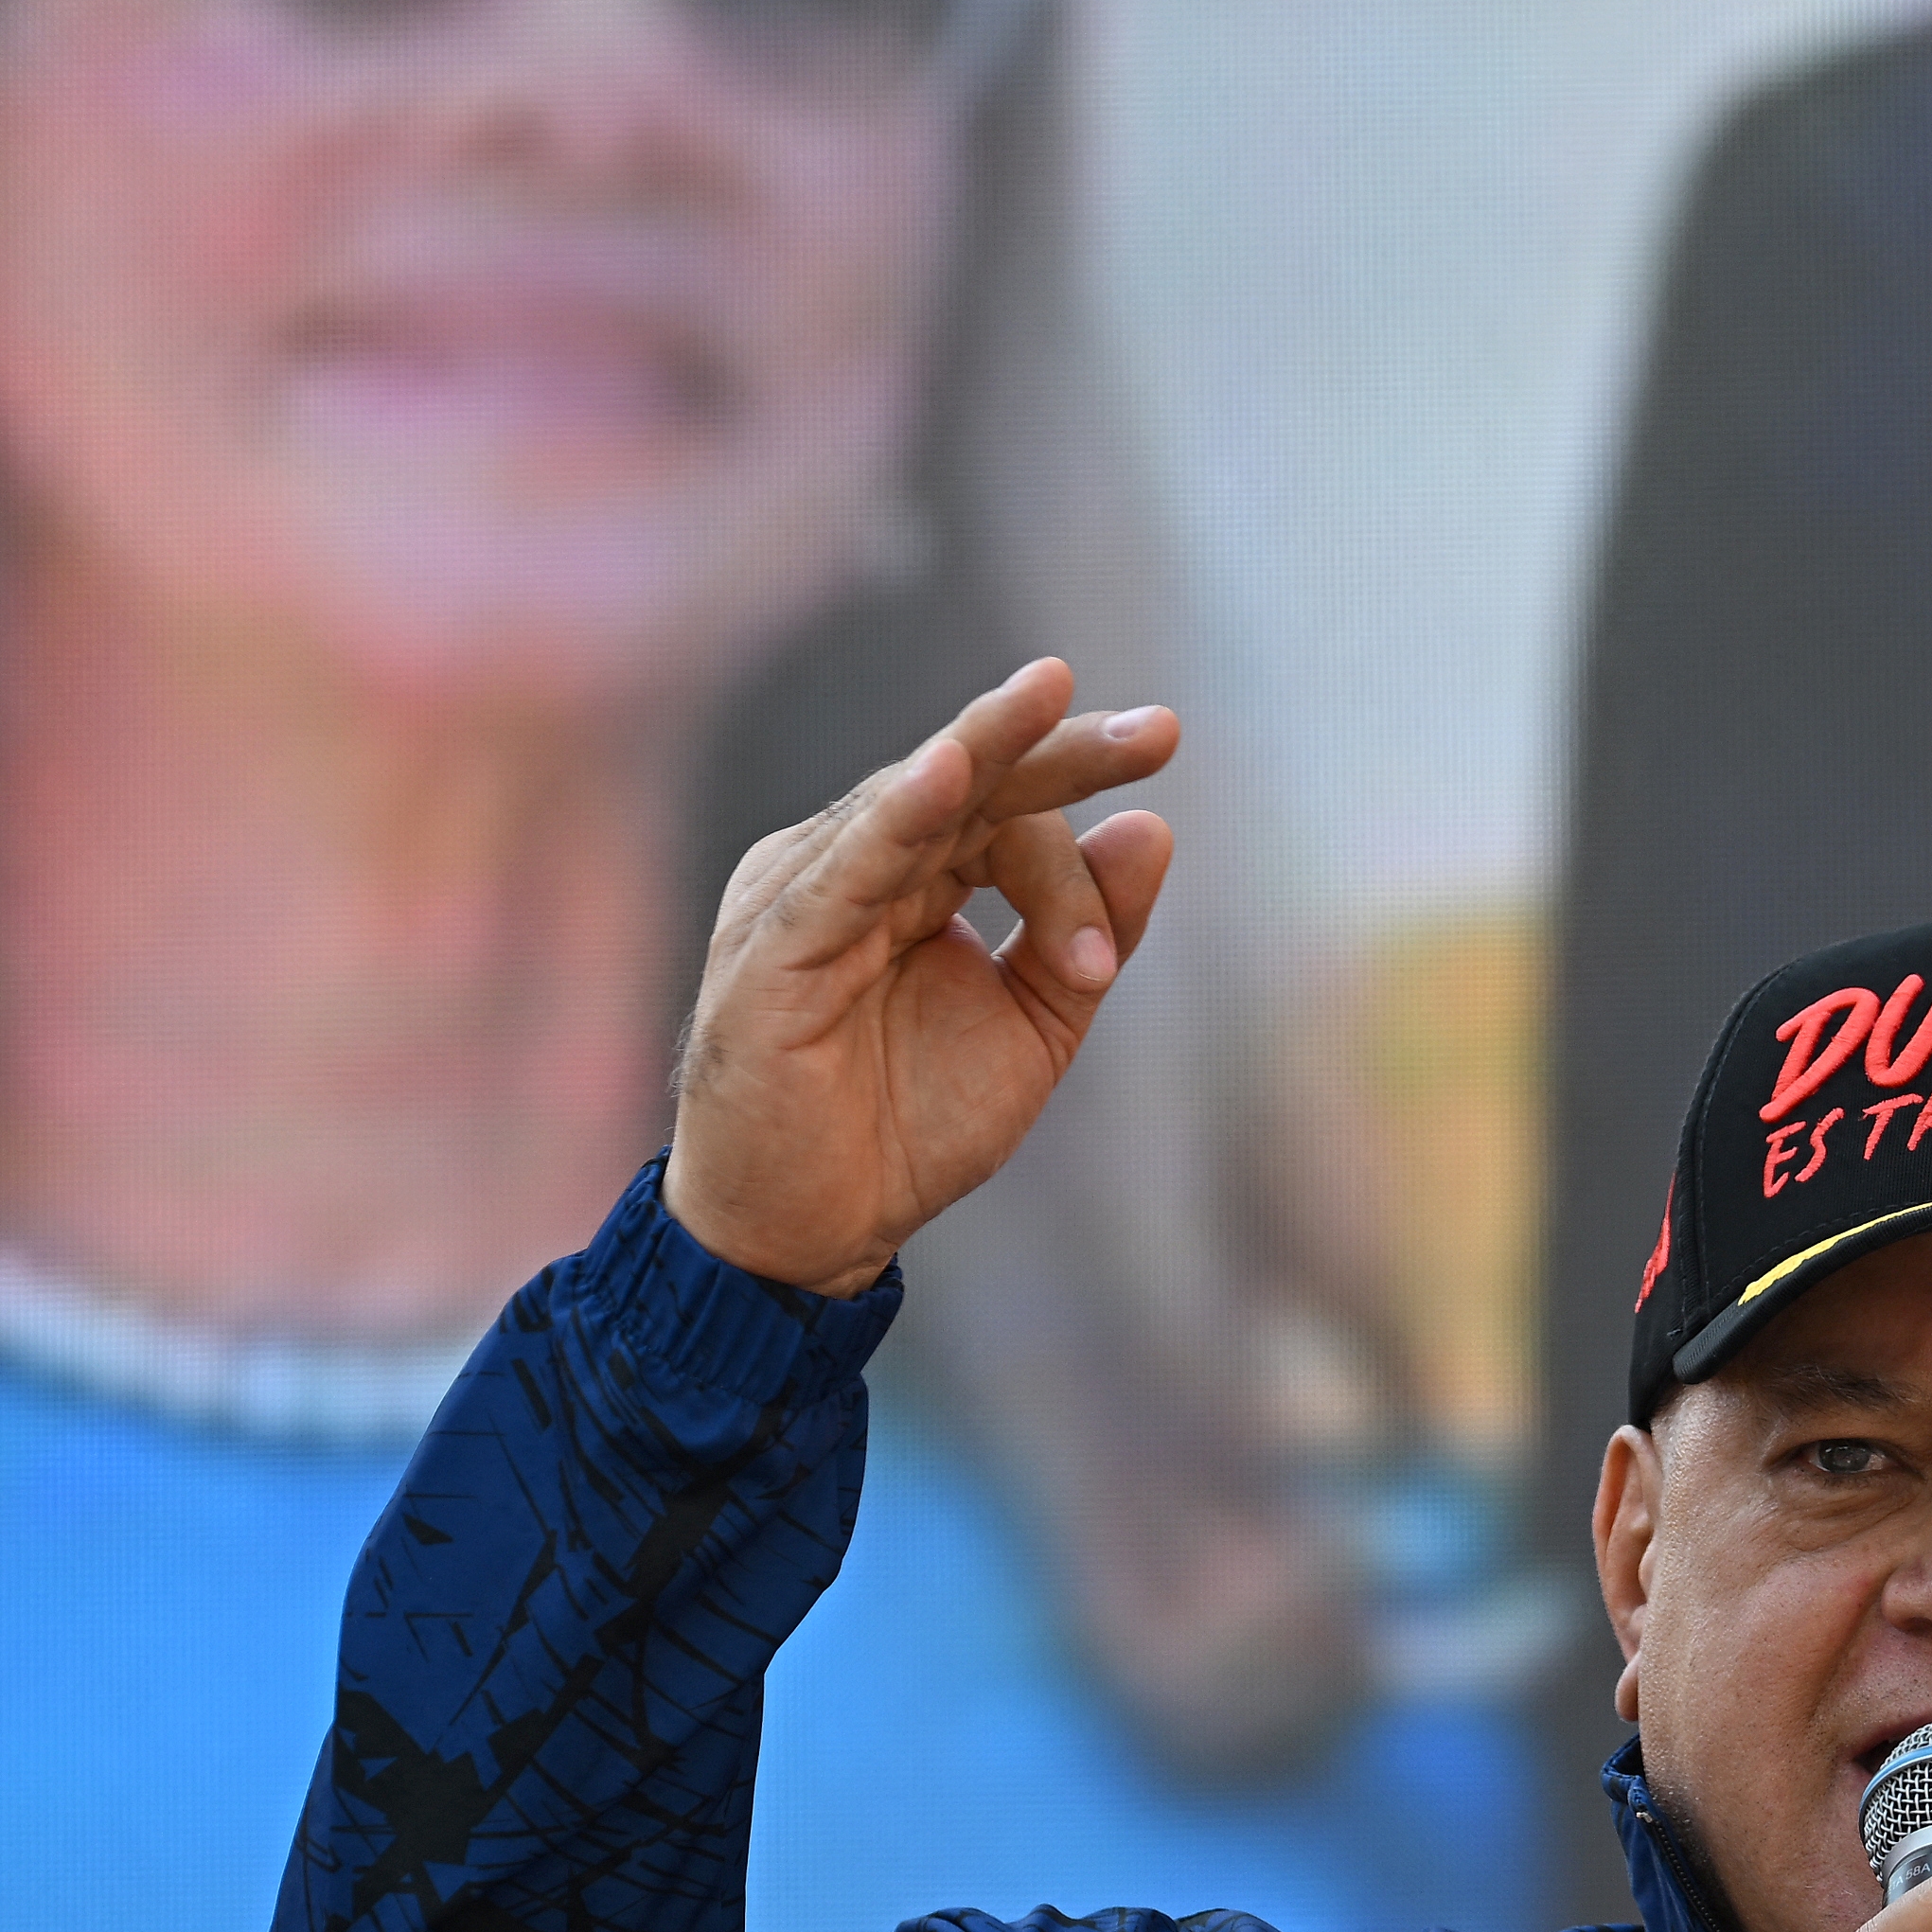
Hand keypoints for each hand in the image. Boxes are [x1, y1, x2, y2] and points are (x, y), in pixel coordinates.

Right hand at [662, 656, 1183, 1295]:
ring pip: (908, 805)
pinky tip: (949, 771)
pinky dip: (896, 818)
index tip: (1124, 894)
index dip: (1079, 842)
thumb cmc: (905, 1129)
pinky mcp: (771, 949)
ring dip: (986, 751)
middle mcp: (853, 867)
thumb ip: (1086, 931)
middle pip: (966, 784)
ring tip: (1052, 696)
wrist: (811, 1234)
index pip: (1007, 819)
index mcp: (912, 878)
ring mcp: (804, 897)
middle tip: (1160, 730)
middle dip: (1057, 747)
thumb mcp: (1032, 1025)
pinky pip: (842, 870)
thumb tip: (1150, 827)